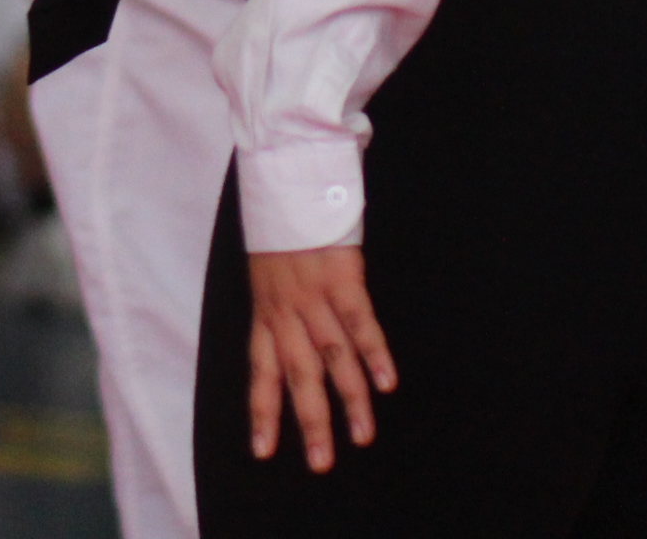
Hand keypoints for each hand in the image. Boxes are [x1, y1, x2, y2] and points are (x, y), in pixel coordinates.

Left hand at [245, 245, 396, 472]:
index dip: (262, 412)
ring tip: (362, 436)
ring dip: (349, 398)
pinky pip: (358, 322)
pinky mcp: (340, 277)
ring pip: (331, 357)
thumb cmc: (281, 230)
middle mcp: (285, 311)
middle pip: (297, 375)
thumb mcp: (266, 275)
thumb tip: (294, 346)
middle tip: (321, 463)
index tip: (263, 451)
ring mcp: (312, 296)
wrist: (288, 183)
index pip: (260, 371)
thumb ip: (279, 311)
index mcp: (265, 312)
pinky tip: (387, 383)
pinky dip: (373, 353)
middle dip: (309, 422)